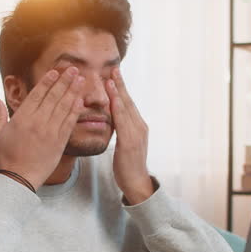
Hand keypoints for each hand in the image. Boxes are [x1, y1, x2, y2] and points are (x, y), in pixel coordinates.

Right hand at [0, 67, 84, 188]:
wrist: (19, 179)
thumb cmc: (5, 158)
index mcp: (22, 118)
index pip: (37, 94)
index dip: (48, 81)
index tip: (56, 71)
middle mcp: (38, 122)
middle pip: (54, 96)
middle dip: (65, 81)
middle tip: (74, 69)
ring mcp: (50, 132)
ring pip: (64, 107)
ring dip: (73, 91)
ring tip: (80, 79)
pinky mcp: (59, 142)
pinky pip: (69, 122)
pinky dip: (75, 110)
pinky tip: (80, 100)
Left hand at [106, 68, 153, 204]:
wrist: (136, 183)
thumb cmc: (127, 166)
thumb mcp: (124, 144)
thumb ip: (121, 130)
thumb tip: (113, 119)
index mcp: (137, 127)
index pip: (128, 104)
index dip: (121, 89)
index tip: (114, 75)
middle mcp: (140, 127)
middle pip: (129, 102)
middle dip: (120, 85)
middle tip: (114, 68)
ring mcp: (137, 134)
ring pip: (126, 109)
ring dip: (118, 93)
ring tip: (111, 79)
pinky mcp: (131, 142)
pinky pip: (123, 122)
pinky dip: (118, 110)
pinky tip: (113, 101)